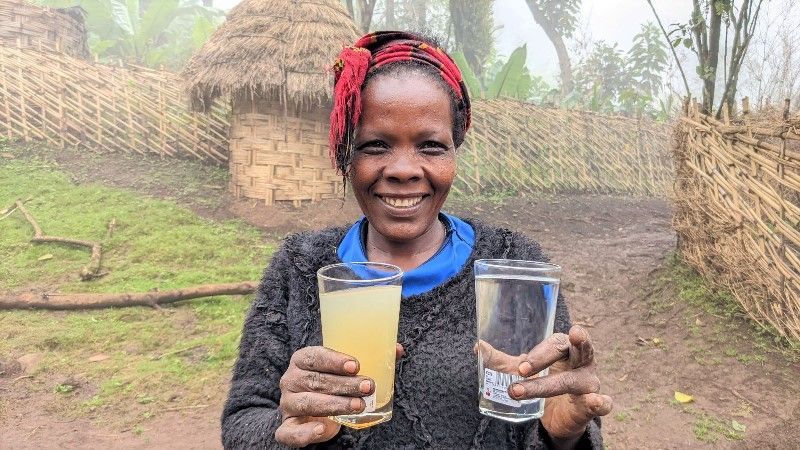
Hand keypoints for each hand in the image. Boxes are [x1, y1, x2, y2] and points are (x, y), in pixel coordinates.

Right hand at [275, 344, 404, 446]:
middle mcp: (290, 380)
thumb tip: (399, 350)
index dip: (334, 360)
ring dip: (335, 404)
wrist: (311, 410)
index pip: (314, 356)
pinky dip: (305, 432)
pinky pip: (291, 432)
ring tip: (359, 405)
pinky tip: (322, 428)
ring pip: (308, 403)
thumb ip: (371, 358)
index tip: (356, 365)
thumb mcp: (346, 370)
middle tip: (368, 386)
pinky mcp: (288, 426)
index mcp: (302, 360)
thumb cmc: (331, 384)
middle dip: (344, 384)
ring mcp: (288, 403)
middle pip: (316, 380)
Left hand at [509, 326, 611, 444]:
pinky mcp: (593, 405)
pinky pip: (603, 403)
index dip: (538, 353)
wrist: (557, 415)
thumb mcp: (524, 371)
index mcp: (566, 349)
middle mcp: (582, 361)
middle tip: (522, 370)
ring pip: (576, 381)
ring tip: (526, 392)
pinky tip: (595, 401)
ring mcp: (590, 382)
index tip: (519, 367)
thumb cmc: (545, 380)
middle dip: (546, 358)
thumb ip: (502, 361)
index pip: (556, 342)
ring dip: (549, 386)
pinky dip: (601, 402)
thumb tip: (478, 346)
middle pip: (572, 350)